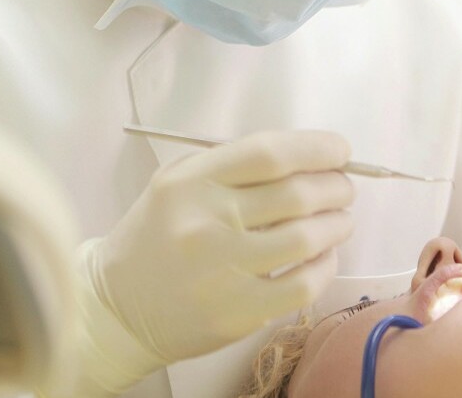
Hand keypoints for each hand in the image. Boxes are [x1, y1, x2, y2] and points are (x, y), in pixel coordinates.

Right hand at [90, 130, 354, 363]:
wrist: (118, 305)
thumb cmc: (155, 235)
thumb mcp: (176, 184)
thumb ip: (231, 167)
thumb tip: (306, 160)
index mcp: (191, 182)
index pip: (269, 154)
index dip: (317, 148)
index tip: (340, 151)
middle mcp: (207, 222)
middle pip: (296, 194)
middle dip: (336, 187)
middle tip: (343, 188)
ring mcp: (223, 270)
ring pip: (307, 238)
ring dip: (338, 224)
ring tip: (340, 220)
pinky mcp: (238, 312)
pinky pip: (303, 285)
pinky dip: (326, 266)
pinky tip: (324, 256)